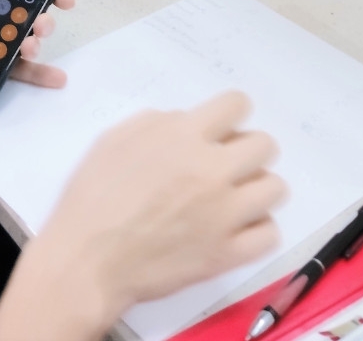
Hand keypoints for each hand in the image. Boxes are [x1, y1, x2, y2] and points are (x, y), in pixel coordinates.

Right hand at [30, 92, 284, 320]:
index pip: (237, 104)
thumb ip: (158, 123)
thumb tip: (187, 124)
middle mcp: (212, 170)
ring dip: (256, 188)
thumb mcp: (116, 138)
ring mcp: (224, 214)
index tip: (221, 129)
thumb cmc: (93, 195)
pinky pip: (269, 233)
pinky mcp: (227, 253)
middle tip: (226, 164)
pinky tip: (234, 228)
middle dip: (248, 149)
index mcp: (183, 137)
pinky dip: (256, 229)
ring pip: (275, 187)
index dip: (230, 114)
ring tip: (234, 197)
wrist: (87, 258)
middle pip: (266, 145)